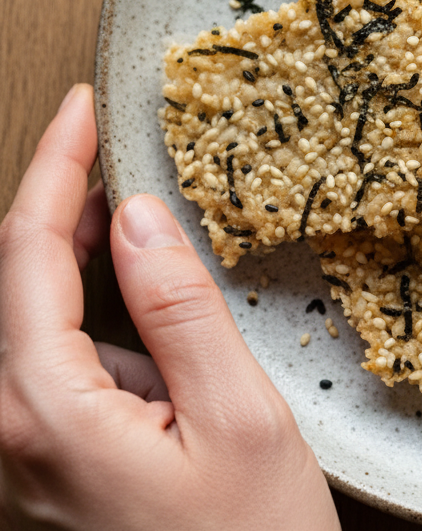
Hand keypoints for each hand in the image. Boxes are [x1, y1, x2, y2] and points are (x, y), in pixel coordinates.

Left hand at [0, 84, 339, 529]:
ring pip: (45, 333)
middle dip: (68, 211)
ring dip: (96, 281)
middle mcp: (12, 433)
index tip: (81, 108)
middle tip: (117, 154)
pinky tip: (165, 349)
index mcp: (42, 408)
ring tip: (160, 257)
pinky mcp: (53, 474)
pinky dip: (106, 335)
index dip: (56, 167)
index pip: (26, 253)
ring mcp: (28, 459)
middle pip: (19, 286)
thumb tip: (142, 218)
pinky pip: (64, 378)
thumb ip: (181, 309)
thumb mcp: (238, 417)